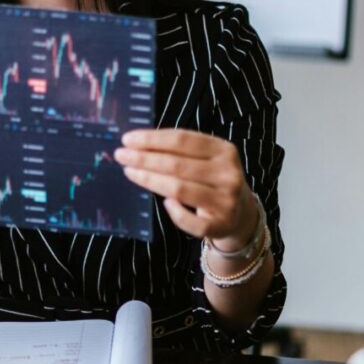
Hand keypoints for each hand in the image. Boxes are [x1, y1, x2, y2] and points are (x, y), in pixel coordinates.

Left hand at [115, 129, 257, 246]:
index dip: (153, 139)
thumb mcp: (207, 159)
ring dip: (150, 180)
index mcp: (225, 150)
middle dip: (144, 159)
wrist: (242, 213)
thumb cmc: (213, 180)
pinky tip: (164, 202)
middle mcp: (228, 174)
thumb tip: (139, 144)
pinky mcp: (220, 225)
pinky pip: (189, 221)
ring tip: (130, 172)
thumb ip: (181, 151)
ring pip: (179, 189)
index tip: (128, 139)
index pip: (183, 140)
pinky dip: (174, 211)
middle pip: (177, 164)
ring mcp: (226, 201)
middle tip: (121, 155)